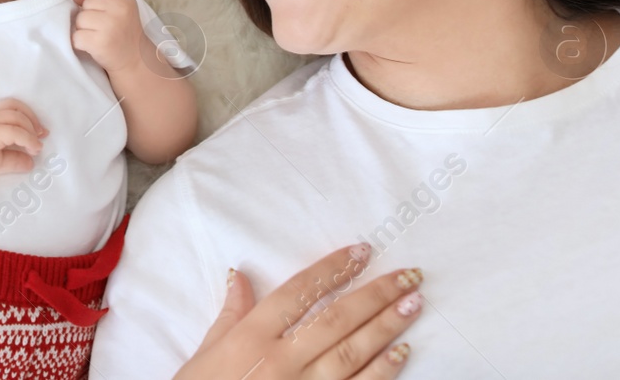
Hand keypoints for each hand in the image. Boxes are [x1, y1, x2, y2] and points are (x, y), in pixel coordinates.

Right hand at [0, 98, 47, 183]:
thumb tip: (30, 163)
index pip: (12, 106)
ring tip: (36, 146)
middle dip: (33, 120)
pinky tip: (32, 149)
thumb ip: (13, 160)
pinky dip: (28, 139)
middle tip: (42, 135)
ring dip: (32, 130)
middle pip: (17, 108)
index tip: (40, 131)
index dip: (29, 115)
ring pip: (18, 117)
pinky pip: (14, 131)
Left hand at [71, 0, 143, 73]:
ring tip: (98, 36)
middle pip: (87, 2)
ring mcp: (110, 26)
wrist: (134, 61)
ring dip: (83, 29)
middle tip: (102, 27)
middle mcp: (120, 10)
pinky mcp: (100, 42)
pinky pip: (76, 37)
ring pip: (80, 19)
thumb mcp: (118, 9)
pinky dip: (80, 43)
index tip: (104, 9)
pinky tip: (92, 46)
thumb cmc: (122, 33)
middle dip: (89, 14)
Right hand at [173, 246, 422, 379]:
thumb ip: (231, 313)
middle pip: (336, 319)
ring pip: (352, 353)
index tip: (361, 252)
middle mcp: (280, 360)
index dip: (332, 270)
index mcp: (251, 336)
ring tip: (413, 304)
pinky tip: (402, 354)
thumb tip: (239, 276)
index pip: (299, 292)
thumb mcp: (206, 351)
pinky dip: (382, 372)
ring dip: (386, 327)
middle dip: (376, 295)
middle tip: (410, 276)